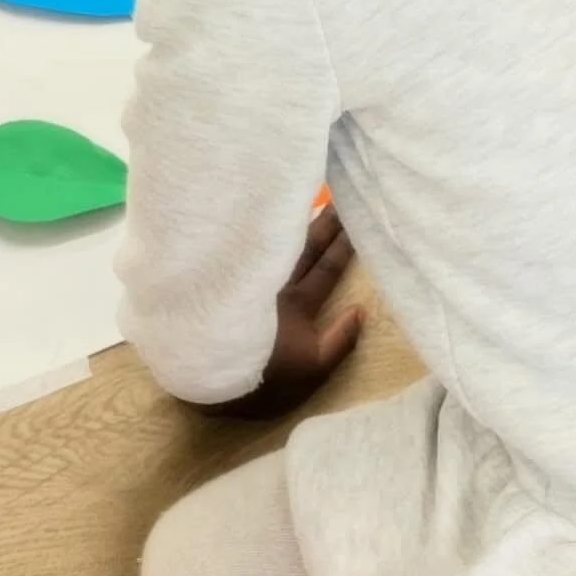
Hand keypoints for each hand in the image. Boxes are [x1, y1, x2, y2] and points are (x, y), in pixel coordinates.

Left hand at [203, 207, 362, 419]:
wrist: (213, 378)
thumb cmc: (268, 378)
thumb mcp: (313, 369)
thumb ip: (340, 340)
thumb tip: (361, 309)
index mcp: (299, 303)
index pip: (326, 268)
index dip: (343, 246)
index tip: (357, 219)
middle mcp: (276, 283)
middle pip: (305, 247)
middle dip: (325, 223)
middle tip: (340, 197)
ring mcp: (250, 279)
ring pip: (277, 242)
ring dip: (295, 221)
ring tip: (309, 199)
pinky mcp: (228, 280)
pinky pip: (250, 248)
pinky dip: (262, 232)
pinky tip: (263, 220)